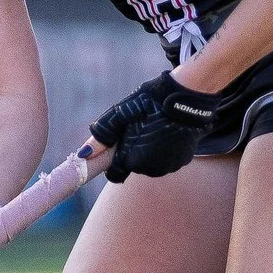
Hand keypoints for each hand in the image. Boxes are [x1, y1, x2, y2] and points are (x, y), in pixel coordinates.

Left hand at [88, 71, 231, 182]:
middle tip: (139, 129)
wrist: (188, 97)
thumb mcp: (121, 113)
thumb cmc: (151, 102)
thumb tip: (83, 154)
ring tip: (155, 128)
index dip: (113, 161)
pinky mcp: (182, 161)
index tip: (117, 145)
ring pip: (150, 165)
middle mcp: (151, 169)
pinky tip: (168, 131)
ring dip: (148, 153)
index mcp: (132, 159)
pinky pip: (166, 161)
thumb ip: (102, 135)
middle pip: (133, 167)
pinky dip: (164, 151)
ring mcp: (169, 166)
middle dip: (131, 153)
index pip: (115, 174)